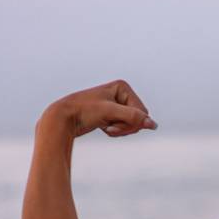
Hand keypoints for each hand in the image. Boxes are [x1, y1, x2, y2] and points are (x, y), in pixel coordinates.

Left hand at [41, 80, 157, 137]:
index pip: (142, 112)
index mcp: (122, 87)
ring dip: (119, 130)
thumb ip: (132, 117)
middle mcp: (121, 94)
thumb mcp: (110, 113)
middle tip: (109, 128)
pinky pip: (123, 127)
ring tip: (105, 128)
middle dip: (125, 127)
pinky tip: (103, 128)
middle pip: (138, 118)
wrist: (64, 118)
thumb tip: (153, 124)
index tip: (112, 123)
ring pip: (131, 125)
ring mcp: (116, 105)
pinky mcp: (111, 114)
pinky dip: (115, 131)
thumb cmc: (84, 111)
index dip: (131, 122)